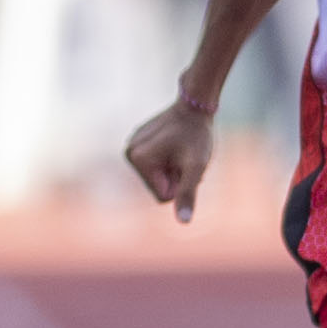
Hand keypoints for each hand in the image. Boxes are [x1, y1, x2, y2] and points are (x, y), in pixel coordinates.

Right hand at [124, 97, 216, 221]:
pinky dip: (167, 159)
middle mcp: (129, 153)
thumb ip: (187, 194)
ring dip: (173, 170)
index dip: (180, 184)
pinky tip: (173, 143)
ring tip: (180, 150)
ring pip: (156, 177)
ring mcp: (131, 146)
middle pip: (157, 187)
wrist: (195, 106)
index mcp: (139, 160)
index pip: (162, 197)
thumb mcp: (196, 166)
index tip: (186, 163)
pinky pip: (154, 165)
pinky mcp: (136, 142)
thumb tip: (184, 222)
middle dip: (175, 177)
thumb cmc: (197, 136)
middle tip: (186, 157)